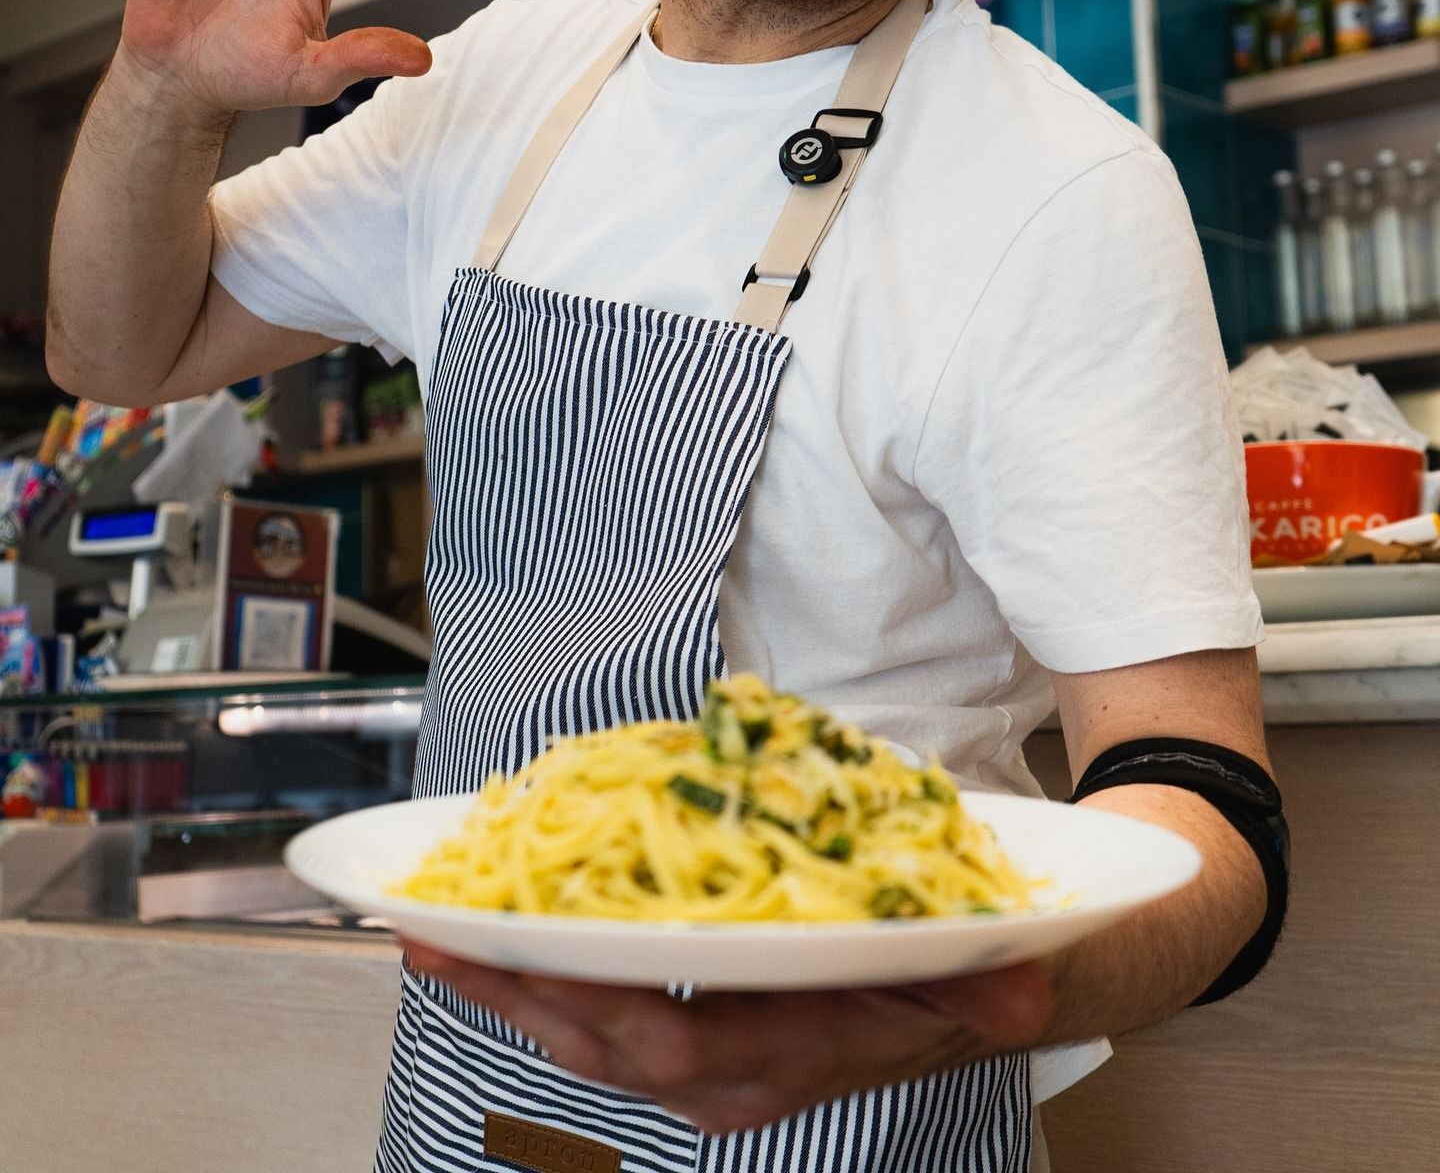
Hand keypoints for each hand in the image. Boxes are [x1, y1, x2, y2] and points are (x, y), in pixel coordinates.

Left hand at [399, 942, 1052, 1134]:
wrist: (975, 997)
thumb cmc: (955, 973)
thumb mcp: (981, 975)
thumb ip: (986, 984)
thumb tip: (1020, 988)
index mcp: (787, 1055)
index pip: (668, 1038)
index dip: (586, 997)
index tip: (511, 954)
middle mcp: (733, 1071)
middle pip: (599, 1039)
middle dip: (510, 993)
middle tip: (426, 933)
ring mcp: (710, 1056)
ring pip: (589, 1031)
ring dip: (509, 986)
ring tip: (430, 931)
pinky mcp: (698, 1029)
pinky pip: (605, 1010)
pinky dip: (545, 976)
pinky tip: (499, 935)